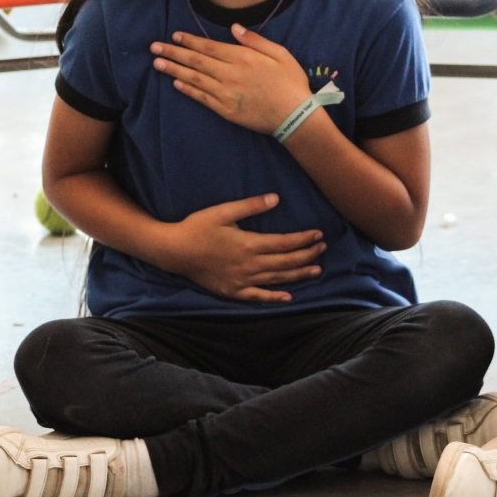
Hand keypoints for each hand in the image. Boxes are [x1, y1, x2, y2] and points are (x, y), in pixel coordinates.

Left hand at [150, 25, 312, 134]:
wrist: (295, 116)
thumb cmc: (291, 83)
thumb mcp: (281, 54)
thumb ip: (256, 40)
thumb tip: (234, 28)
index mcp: (242, 57)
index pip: (208, 47)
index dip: (189, 40)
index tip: (174, 35)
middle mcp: (229, 74)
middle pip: (195, 61)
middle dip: (173, 52)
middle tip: (154, 47)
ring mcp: (225, 93)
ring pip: (193, 78)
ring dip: (173, 69)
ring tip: (157, 63)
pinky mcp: (225, 110)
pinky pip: (201, 98)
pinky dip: (187, 90)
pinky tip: (176, 83)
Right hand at [161, 193, 326, 302]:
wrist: (173, 251)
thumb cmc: (197, 227)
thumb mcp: (223, 211)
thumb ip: (251, 206)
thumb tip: (276, 199)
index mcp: (249, 244)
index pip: (285, 243)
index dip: (304, 239)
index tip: (319, 235)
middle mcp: (249, 265)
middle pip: (286, 261)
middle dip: (307, 255)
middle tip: (323, 249)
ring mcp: (242, 281)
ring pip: (277, 279)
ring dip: (299, 275)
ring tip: (317, 270)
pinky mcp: (233, 292)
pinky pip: (258, 297)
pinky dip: (274, 298)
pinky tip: (288, 297)